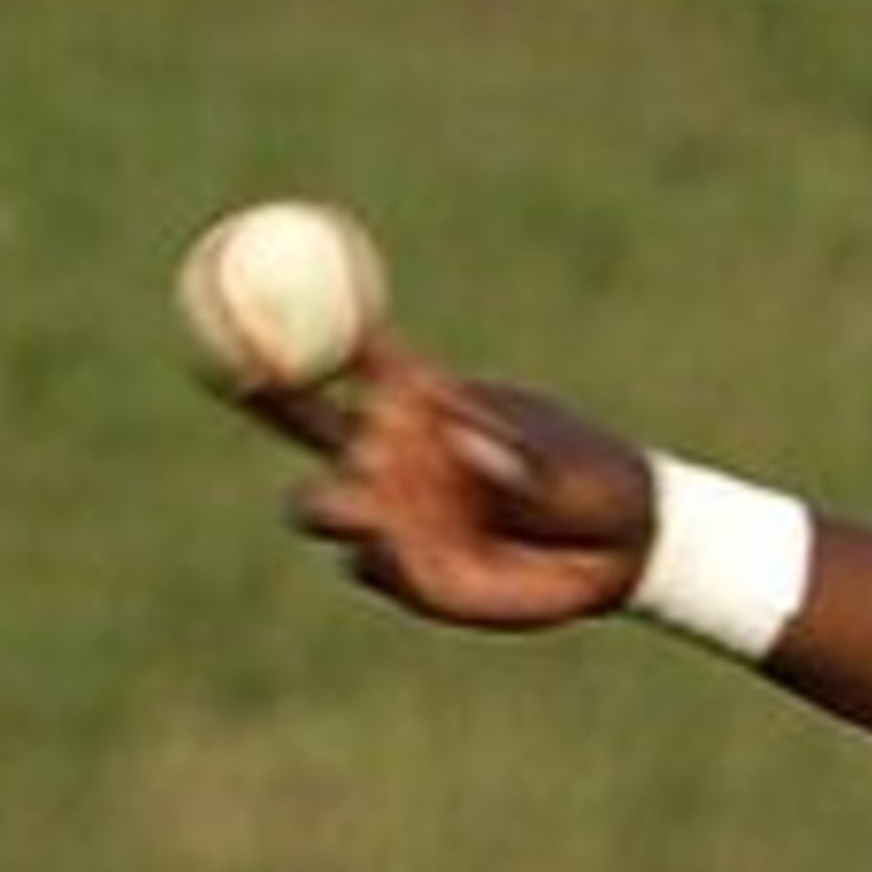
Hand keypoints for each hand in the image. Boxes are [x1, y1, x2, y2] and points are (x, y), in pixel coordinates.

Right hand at [269, 332, 657, 629]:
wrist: (620, 551)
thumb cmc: (593, 479)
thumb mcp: (571, 462)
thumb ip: (521, 455)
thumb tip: (462, 442)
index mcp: (421, 399)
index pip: (350, 353)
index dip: (303, 325)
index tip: (266, 299)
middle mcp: (389, 451)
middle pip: (302, 419)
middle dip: (267, 396)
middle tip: (252, 376)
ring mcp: (389, 512)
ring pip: (321, 503)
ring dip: (332, 501)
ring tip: (364, 508)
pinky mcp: (403, 573)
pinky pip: (367, 565)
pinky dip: (381, 559)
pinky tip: (404, 552)